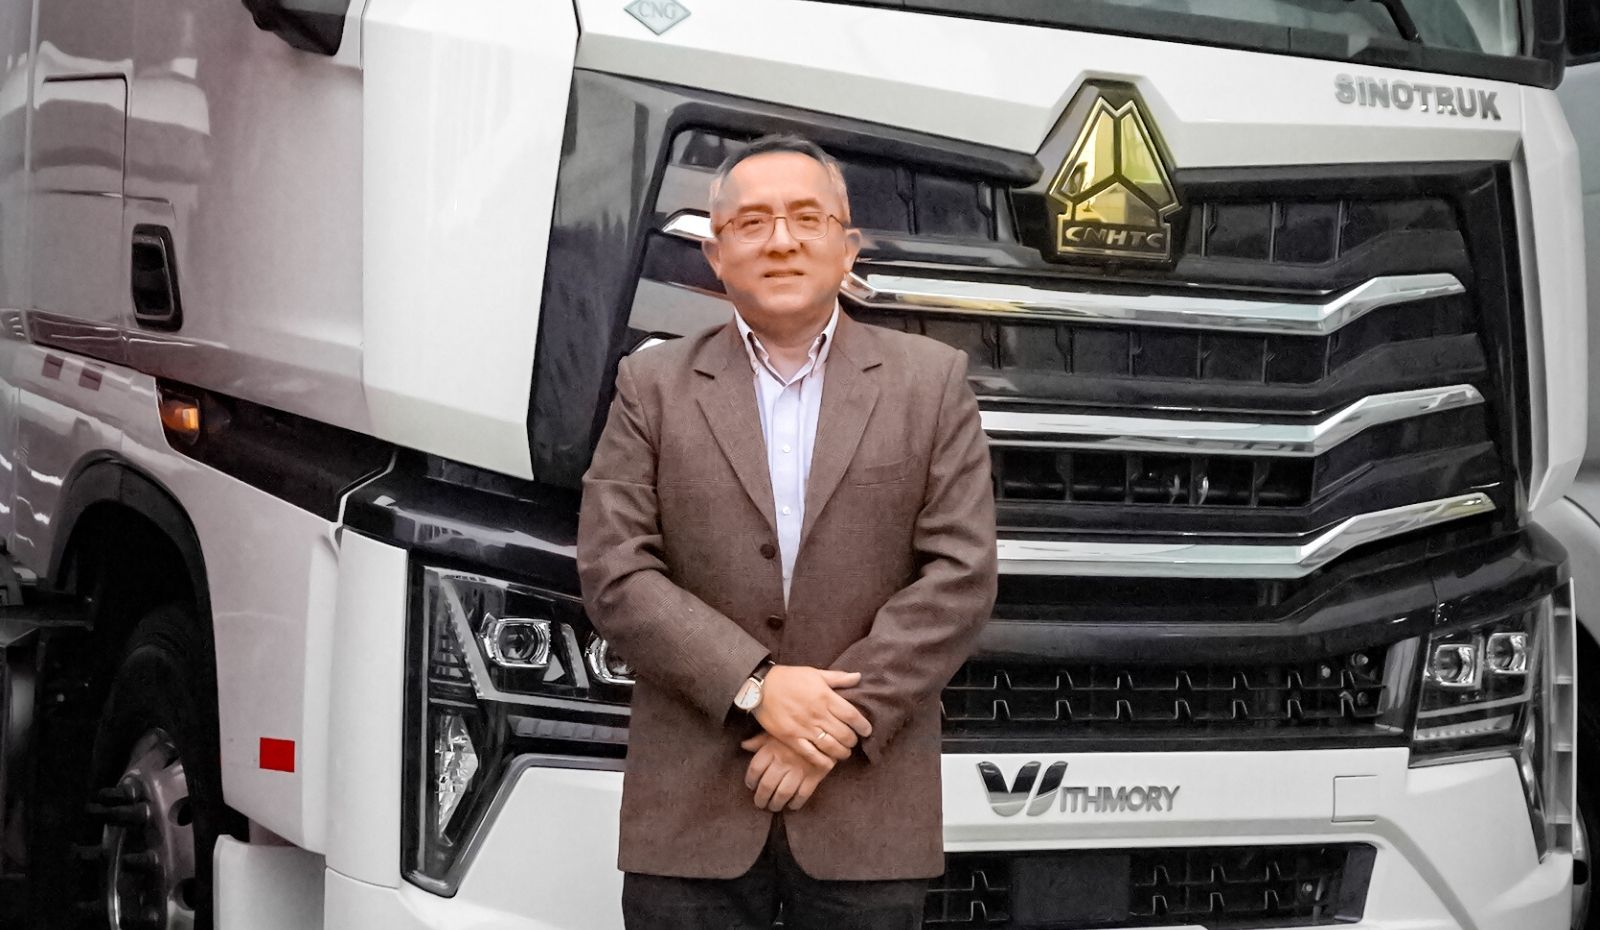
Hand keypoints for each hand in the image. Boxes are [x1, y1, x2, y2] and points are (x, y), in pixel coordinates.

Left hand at [741, 733, 831, 810]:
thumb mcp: (777, 730)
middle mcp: (783, 760)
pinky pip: (802, 795)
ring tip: (774, 807)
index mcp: (772, 748)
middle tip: (760, 803)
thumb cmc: (798, 729)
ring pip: (782, 793)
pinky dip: (796, 803)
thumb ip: (759, 740)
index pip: (755, 769)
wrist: (826, 728)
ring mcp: (799, 769)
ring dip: (776, 804)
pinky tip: (792, 805)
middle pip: (766, 785)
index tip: (751, 785)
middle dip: (761, 798)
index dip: (750, 780)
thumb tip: (744, 745)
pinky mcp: (815, 776)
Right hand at [751, 666, 872, 767]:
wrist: (760, 687)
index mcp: (825, 697)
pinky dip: (823, 761)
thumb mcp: (815, 673)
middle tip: (853, 742)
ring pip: (830, 746)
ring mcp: (804, 727)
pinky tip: (829, 762)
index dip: (863, 725)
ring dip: (841, 752)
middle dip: (852, 741)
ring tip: (844, 753)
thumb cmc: (789, 678)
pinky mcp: (791, 738)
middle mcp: (817, 714)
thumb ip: (838, 678)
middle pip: (844, 734)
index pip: (852, 715)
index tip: (867, 730)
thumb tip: (858, 677)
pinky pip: (811, 754)